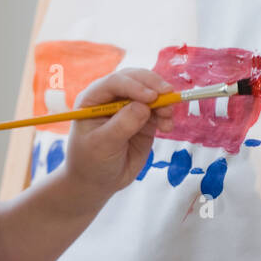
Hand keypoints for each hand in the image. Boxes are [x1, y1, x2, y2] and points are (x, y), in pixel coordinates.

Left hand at [63, 67, 176, 199]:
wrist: (97, 181)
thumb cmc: (91, 161)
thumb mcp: (102, 144)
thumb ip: (122, 124)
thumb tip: (144, 106)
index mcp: (94, 98)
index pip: (115, 82)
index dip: (134, 85)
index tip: (151, 97)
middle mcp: (112, 97)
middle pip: (136, 80)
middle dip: (153, 86)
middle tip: (169, 96)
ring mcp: (129, 107)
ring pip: (151, 93)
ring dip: (163, 101)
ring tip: (167, 118)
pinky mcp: (144, 119)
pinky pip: (159, 110)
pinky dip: (166, 115)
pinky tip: (167, 126)